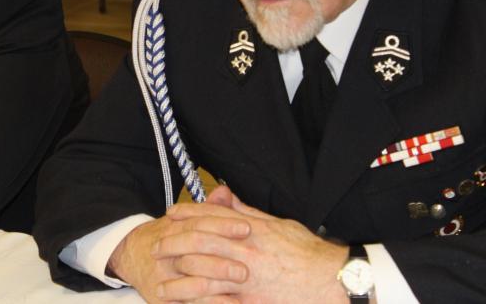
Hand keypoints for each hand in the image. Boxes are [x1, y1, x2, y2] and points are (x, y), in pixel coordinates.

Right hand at [108, 192, 249, 302]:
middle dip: (222, 257)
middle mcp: (168, 253)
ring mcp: (165, 277)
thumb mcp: (182, 220)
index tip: (246, 227)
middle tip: (247, 263)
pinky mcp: (164, 300)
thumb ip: (207, 209)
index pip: (199, 224)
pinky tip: (231, 303)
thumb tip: (224, 192)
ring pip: (194, 282)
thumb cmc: (166, 237)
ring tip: (241, 281)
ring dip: (218, 281)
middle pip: (196, 251)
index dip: (223, 224)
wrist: (130, 255)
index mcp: (174, 229)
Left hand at [160, 186, 349, 302]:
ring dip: (179, 278)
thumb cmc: (308, 252)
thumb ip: (248, 212)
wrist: (333, 281)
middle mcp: (245, 250)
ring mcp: (246, 278)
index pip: (211, 215)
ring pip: (203, 273)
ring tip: (161, 283)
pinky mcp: (250, 302)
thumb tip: (226, 196)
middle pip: (199, 241)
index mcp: (251, 229)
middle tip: (156, 247)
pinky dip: (199, 303)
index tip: (169, 214)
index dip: (187, 213)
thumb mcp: (279, 225)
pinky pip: (218, 301)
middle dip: (173, 243)